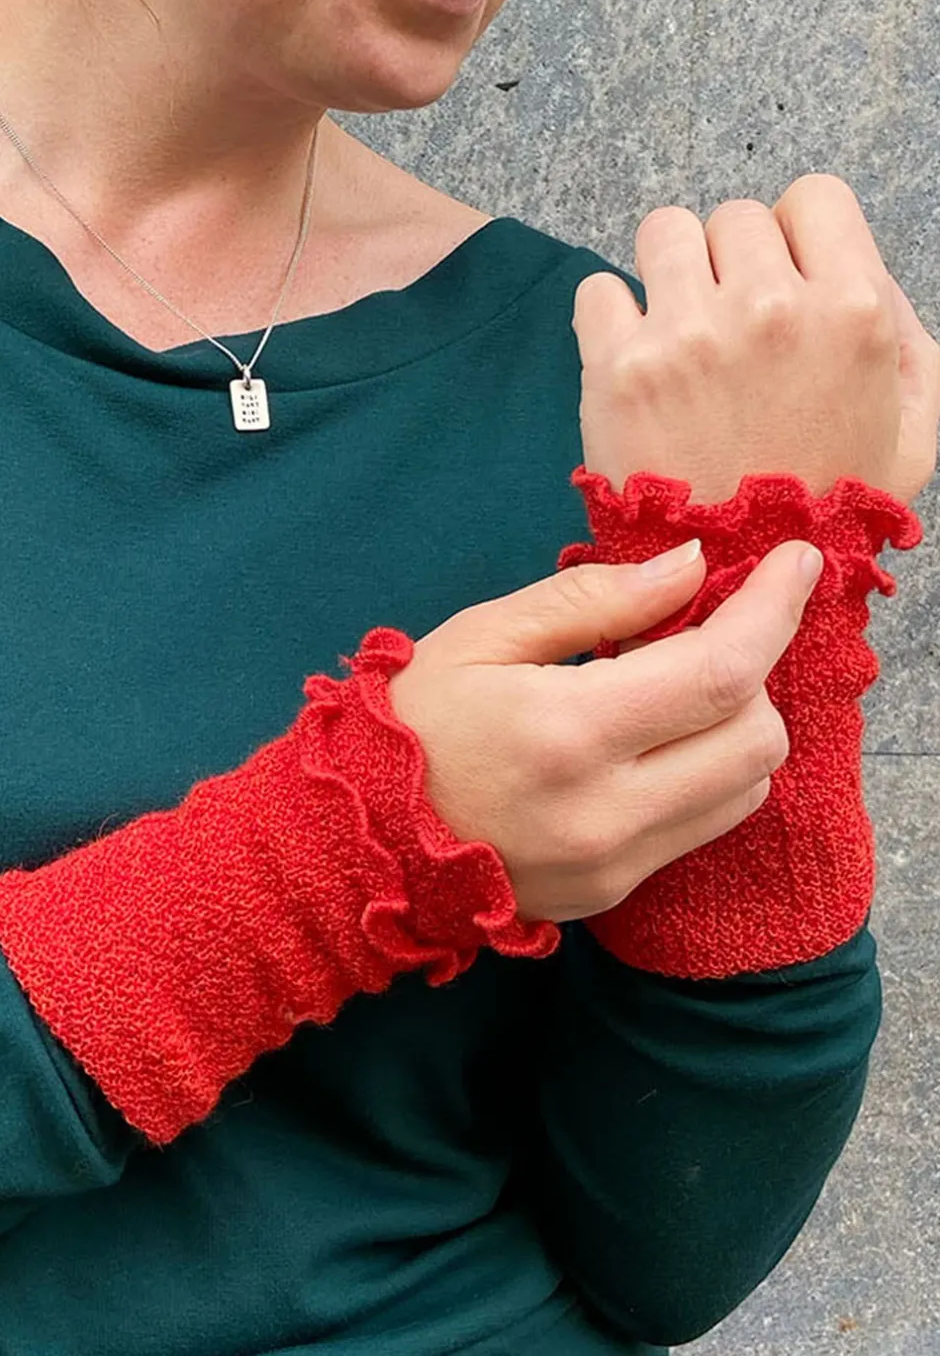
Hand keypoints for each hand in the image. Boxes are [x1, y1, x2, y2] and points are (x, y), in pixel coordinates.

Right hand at [390, 540, 821, 922]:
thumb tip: (691, 568)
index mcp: (566, 732)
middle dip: (755, 670)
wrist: (354, 844)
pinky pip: (701, 826)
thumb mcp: (485, 635)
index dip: (775, 609)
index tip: (798, 562)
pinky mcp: (612, 893)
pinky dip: (705, 772)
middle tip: (701, 633)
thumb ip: (595, 598)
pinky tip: (650, 743)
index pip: (722, 672)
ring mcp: (613, 864)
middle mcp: (606, 812)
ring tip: (671, 690)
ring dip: (736, 725)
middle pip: (758, 738)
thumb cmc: (408, 723)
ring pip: (746, 789)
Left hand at [574, 174, 939, 503]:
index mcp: (851, 313)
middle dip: (730, 267)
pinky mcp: (621, 369)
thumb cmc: (824, 512)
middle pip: (734, 218)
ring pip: (663, 232)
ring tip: (678, 341)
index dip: (794, 240)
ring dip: (668, 278)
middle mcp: (770, 311)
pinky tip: (634, 364)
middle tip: (726, 334)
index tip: (778, 286)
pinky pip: (598, 289)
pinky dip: (608, 319)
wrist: (737, 586)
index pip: (813, 198)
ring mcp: (690, 337)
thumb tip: (857, 268)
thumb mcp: (913, 427)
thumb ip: (904, 333)